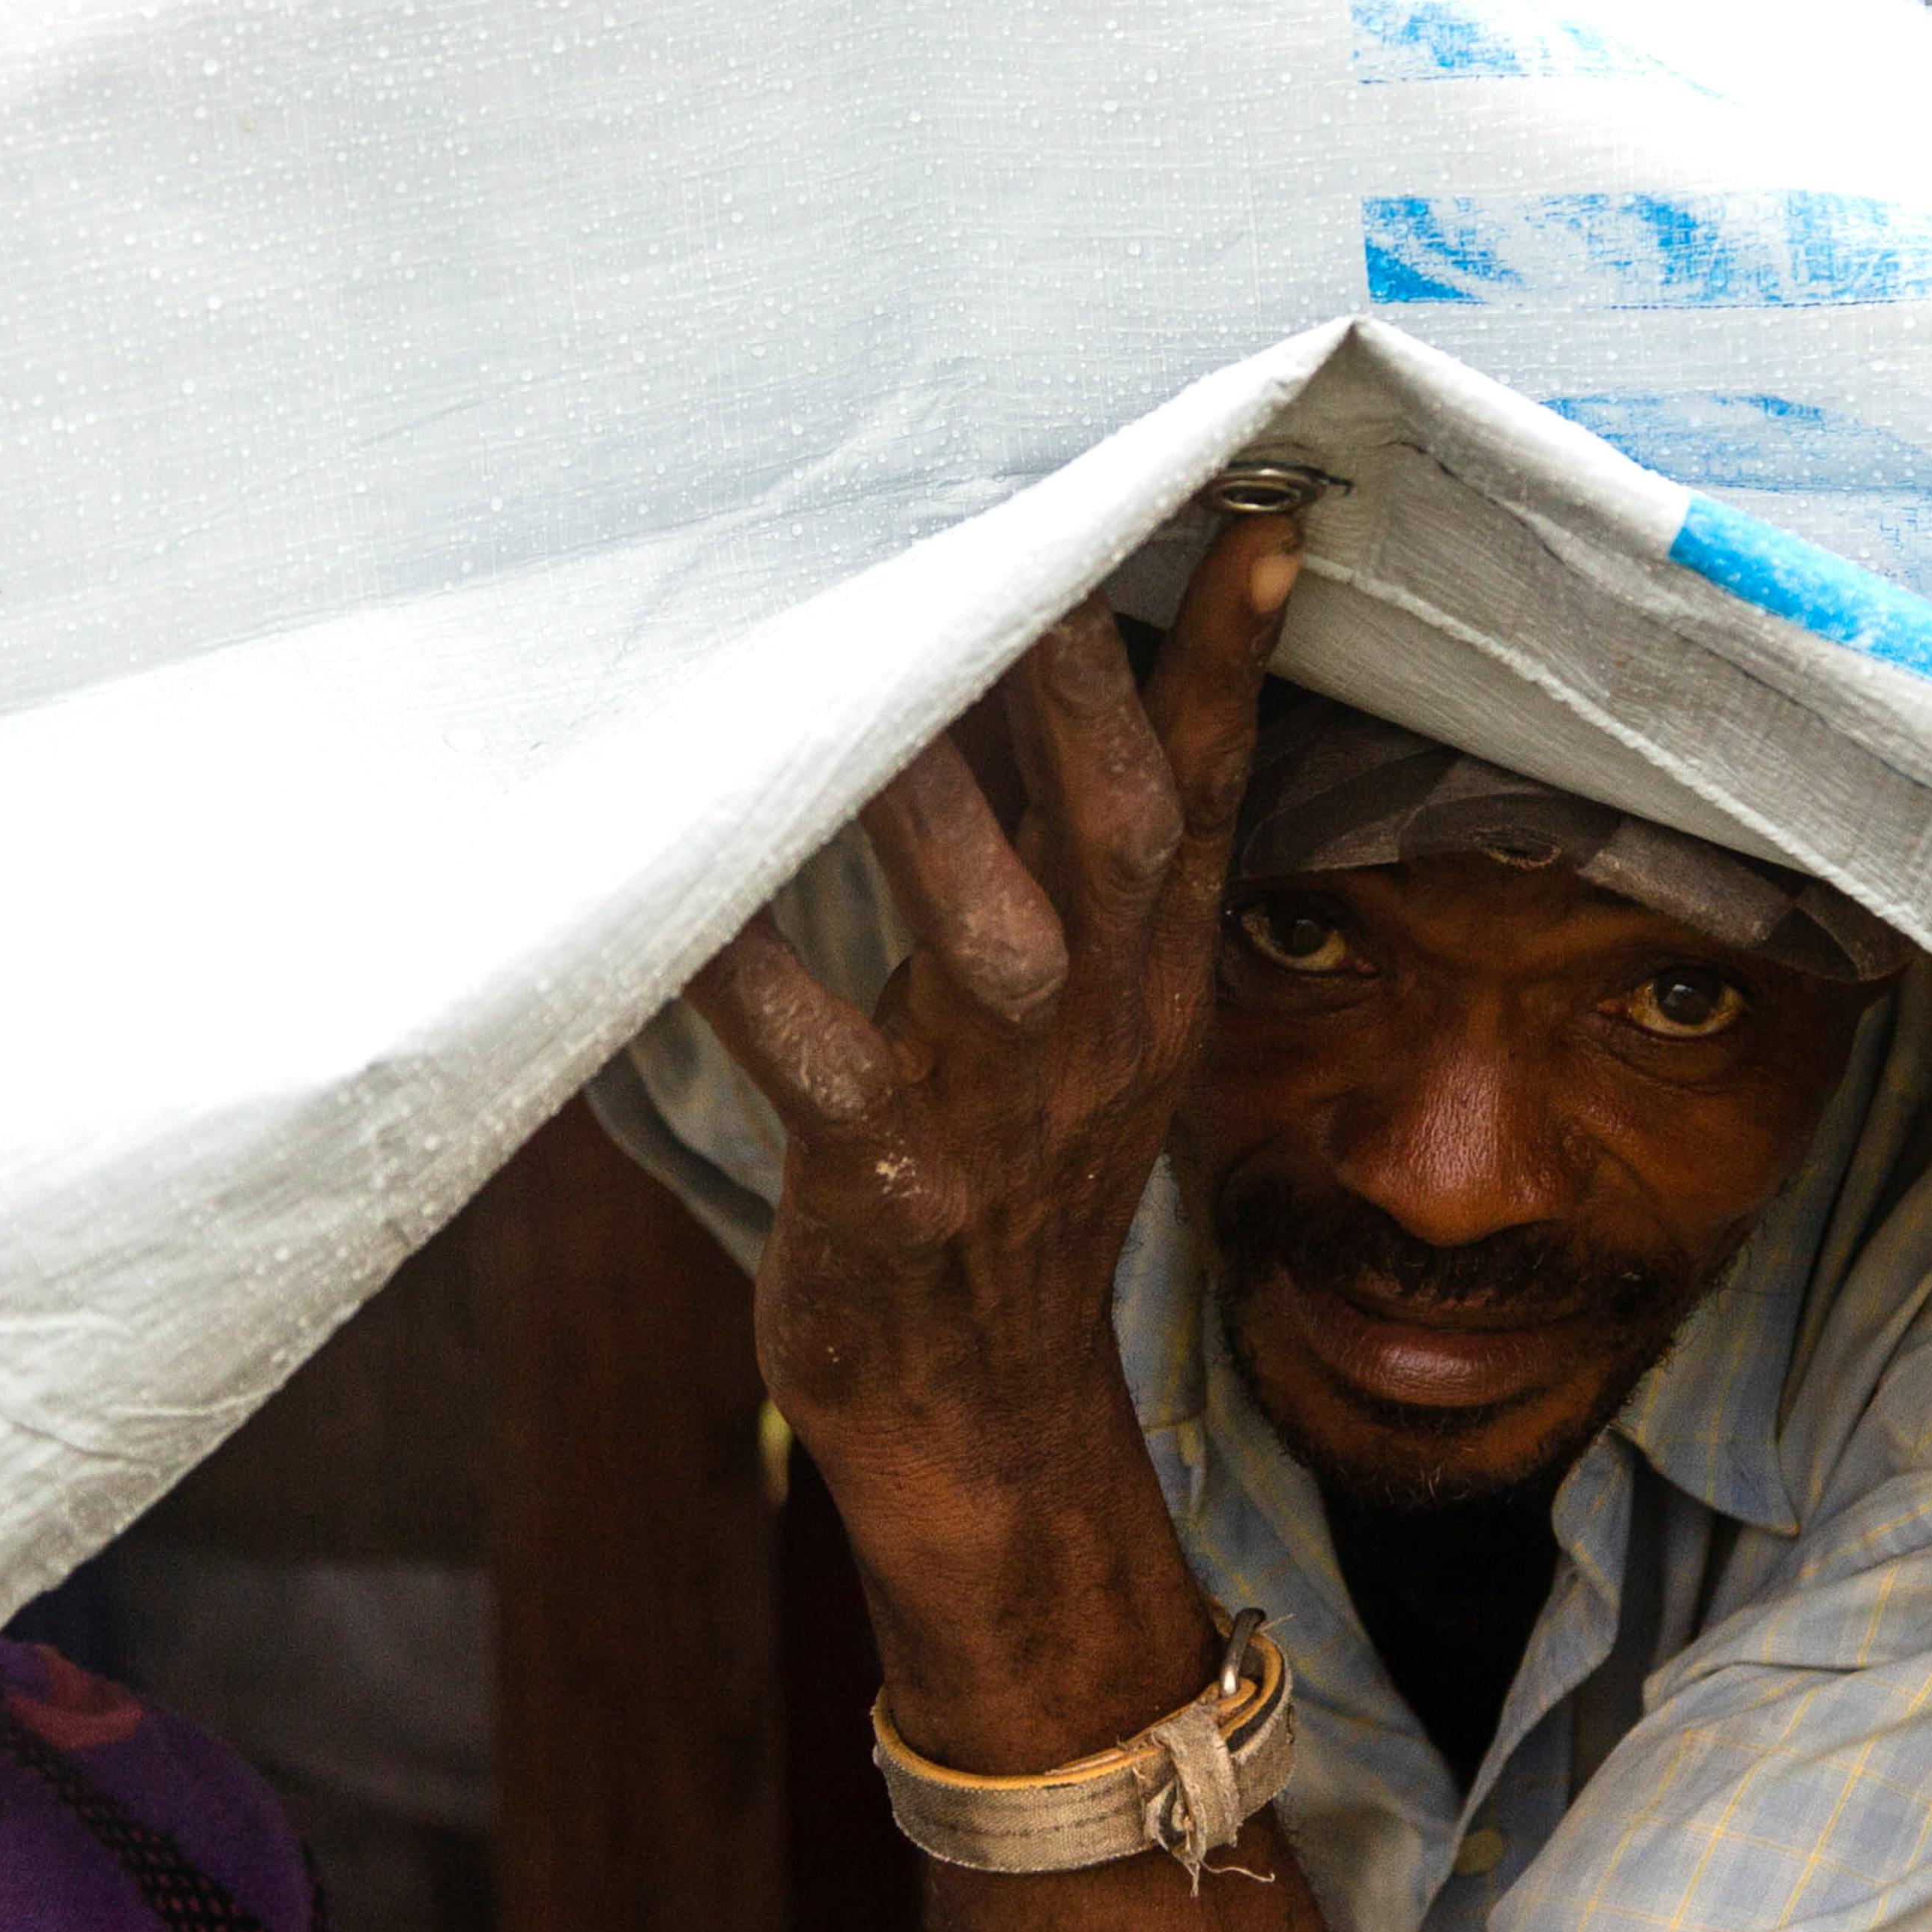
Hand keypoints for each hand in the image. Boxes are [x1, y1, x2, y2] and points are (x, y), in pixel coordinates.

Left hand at [681, 509, 1304, 1757]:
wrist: (978, 1421)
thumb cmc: (1002, 1173)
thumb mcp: (1088, 1018)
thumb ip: (1083, 860)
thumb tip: (1053, 664)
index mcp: (1147, 979)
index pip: (1204, 795)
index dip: (1232, 659)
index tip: (1254, 510)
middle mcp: (1094, 1030)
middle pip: (1117, 834)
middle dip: (1081, 692)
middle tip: (1029, 546)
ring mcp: (999, 1114)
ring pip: (986, 938)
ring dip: (927, 809)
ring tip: (861, 674)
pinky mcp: (890, 1189)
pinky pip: (819, 1065)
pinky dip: (749, 977)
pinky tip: (677, 895)